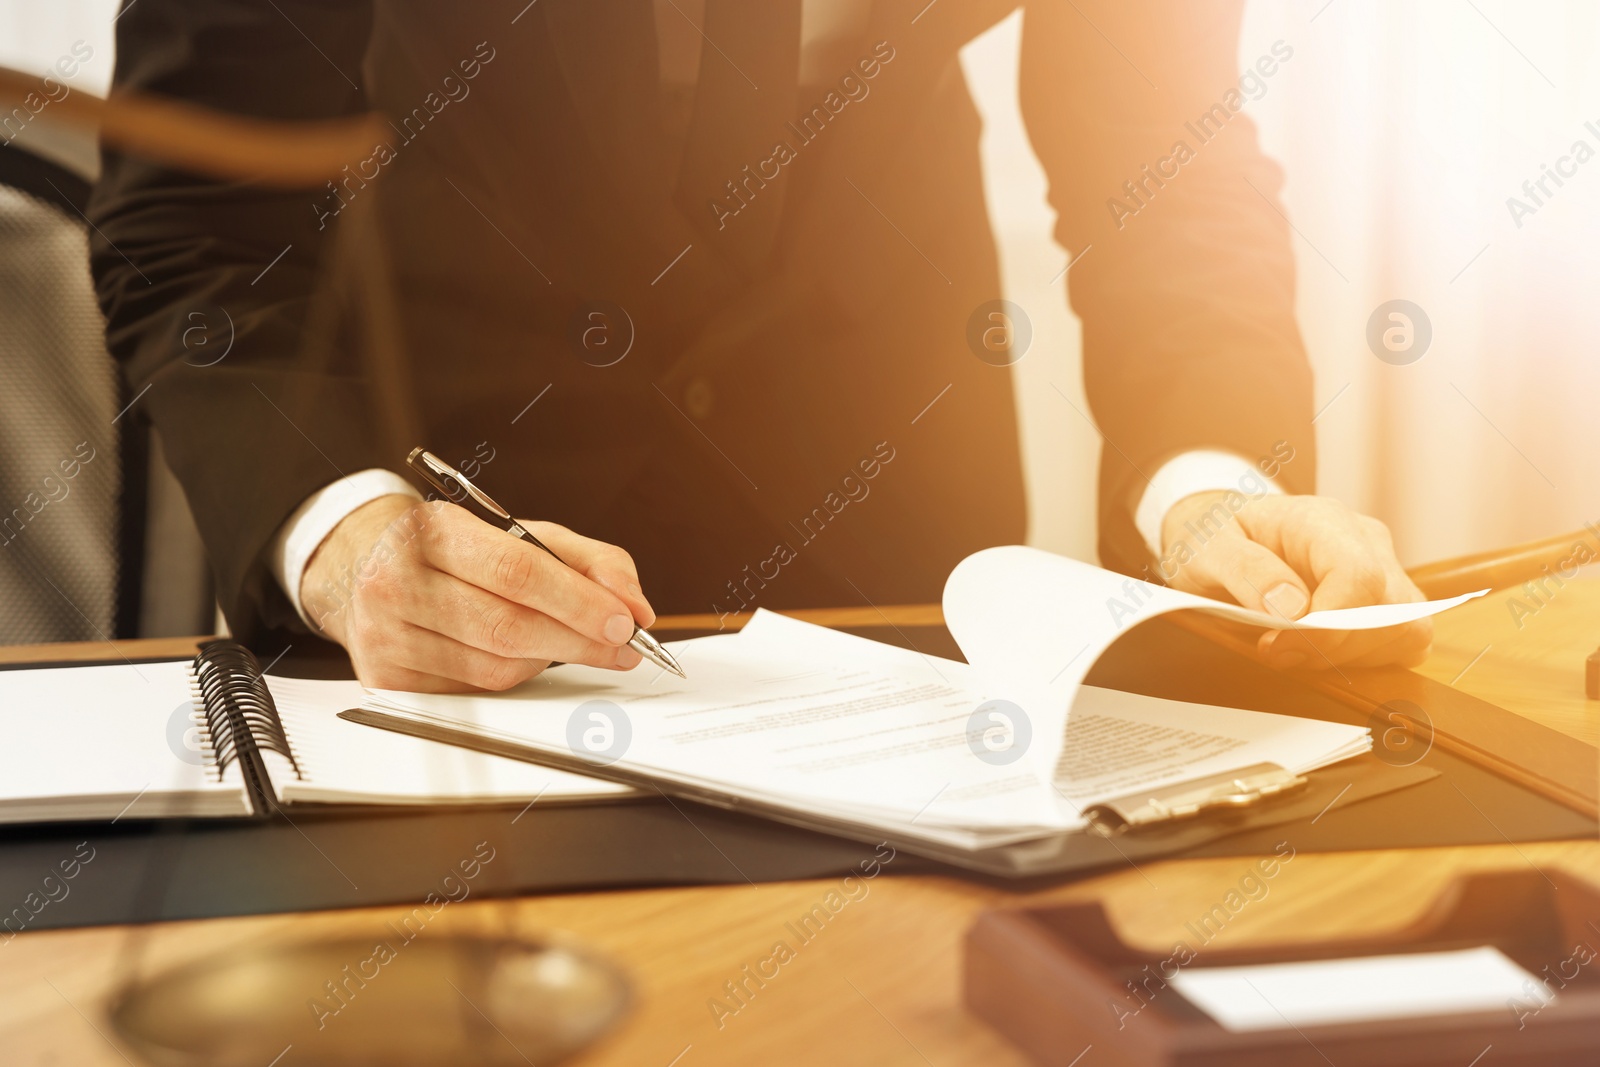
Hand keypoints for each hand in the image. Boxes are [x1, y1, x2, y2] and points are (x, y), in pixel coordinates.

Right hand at [300, 495, 655, 690]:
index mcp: (433, 531)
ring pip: (495, 667)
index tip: (625, 622)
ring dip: (547, 661)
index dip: (578, 602)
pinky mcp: (386, 678)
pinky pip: (474, 692)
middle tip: (623, 647)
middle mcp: (397, 580)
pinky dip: (511, 678)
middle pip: (507, 626)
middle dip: (578, 641)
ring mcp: (385, 634)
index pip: (516, 571)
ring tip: (568, 644)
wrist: (373, 570)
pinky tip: (521, 657)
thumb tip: (636, 607)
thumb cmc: (460, 554)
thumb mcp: (526, 536)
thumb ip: (592, 562)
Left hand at [1160, 492, 1430, 669]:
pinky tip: (1324, 654)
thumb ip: (1246, 570)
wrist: (1220, 533)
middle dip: (1334, 647)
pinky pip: (1406, 641)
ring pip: (1408, 629)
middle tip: (1276, 651)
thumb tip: (1294, 609)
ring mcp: (1383, 568)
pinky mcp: (1388, 599)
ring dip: (1354, 657)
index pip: (1358, 575)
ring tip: (1297, 651)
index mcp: (1321, 519)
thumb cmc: (1215, 537)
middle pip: (1389, 610)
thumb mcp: (1206, 547)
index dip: (1328, 624)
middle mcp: (1364, 540)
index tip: (1277, 646)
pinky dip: (1370, 660)